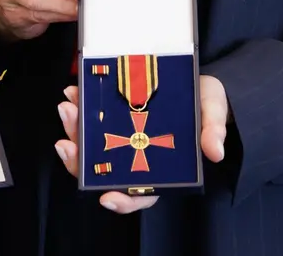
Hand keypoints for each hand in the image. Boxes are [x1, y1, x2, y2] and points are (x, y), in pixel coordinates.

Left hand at [52, 76, 231, 212]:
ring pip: (90, 146)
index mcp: (162, 168)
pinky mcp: (114, 117)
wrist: (199, 81)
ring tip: (67, 107)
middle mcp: (137, 157)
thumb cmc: (207, 106)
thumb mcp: (214, 115)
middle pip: (103, 171)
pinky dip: (80, 108)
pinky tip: (73, 93)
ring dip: (74, 130)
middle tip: (67, 143)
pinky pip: (92, 119)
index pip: (140, 195)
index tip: (106, 197)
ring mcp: (122, 137)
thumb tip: (215, 153)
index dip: (122, 201)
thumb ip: (214, 132)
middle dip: (79, 160)